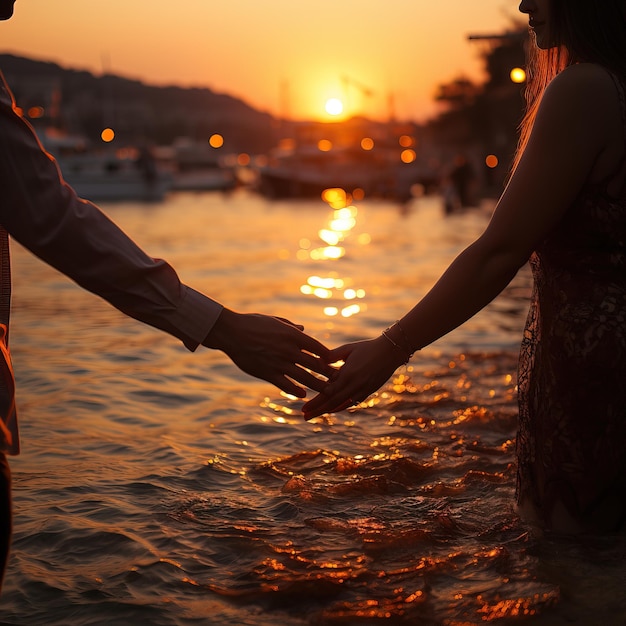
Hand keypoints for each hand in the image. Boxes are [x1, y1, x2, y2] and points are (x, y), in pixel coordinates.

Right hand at [203, 309, 334, 396]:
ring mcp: (279, 363)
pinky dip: (296, 390)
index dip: (328, 356)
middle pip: (315, 365)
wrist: (231, 333)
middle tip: (339, 380)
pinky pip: (286, 385)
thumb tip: (304, 330)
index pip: (317, 348)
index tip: (335, 362)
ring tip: (328, 391)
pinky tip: (302, 394)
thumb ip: (291, 327)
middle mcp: (289, 350)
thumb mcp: (275, 321)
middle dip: (328, 373)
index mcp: (292, 335)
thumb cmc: (253, 323)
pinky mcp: (268, 374)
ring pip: (304, 378)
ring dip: (318, 385)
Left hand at [302, 335, 406, 418]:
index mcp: (348, 374)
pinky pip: (352, 402)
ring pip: (342, 405)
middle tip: (305, 417)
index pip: (328, 392)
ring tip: (314, 415)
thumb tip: (317, 361)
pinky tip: (332, 409)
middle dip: (318, 410)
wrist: (391, 352)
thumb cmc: (368, 347)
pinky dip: (341, 407)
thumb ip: (332, 355)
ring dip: (328, 411)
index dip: (316, 402)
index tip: (303, 408)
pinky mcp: (369, 391)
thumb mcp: (348, 349)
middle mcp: (355, 385)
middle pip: (333, 402)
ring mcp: (363, 390)